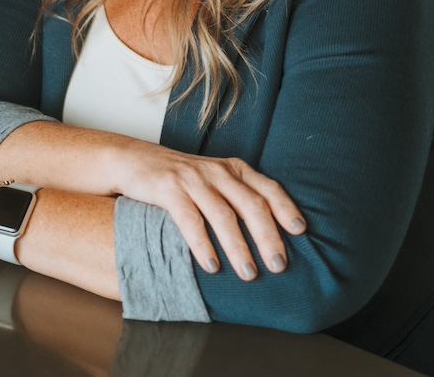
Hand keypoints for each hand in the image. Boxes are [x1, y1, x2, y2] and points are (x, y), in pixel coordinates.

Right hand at [110, 142, 304, 280]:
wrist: (134, 161)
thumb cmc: (180, 178)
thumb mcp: (213, 179)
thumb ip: (238, 196)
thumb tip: (271, 235)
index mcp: (233, 169)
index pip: (268, 188)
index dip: (286, 208)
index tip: (299, 231)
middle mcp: (217, 171)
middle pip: (251, 205)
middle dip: (268, 237)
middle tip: (279, 265)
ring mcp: (193, 180)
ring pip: (224, 215)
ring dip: (238, 247)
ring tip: (249, 274)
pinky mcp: (169, 189)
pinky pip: (191, 220)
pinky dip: (203, 245)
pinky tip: (212, 265)